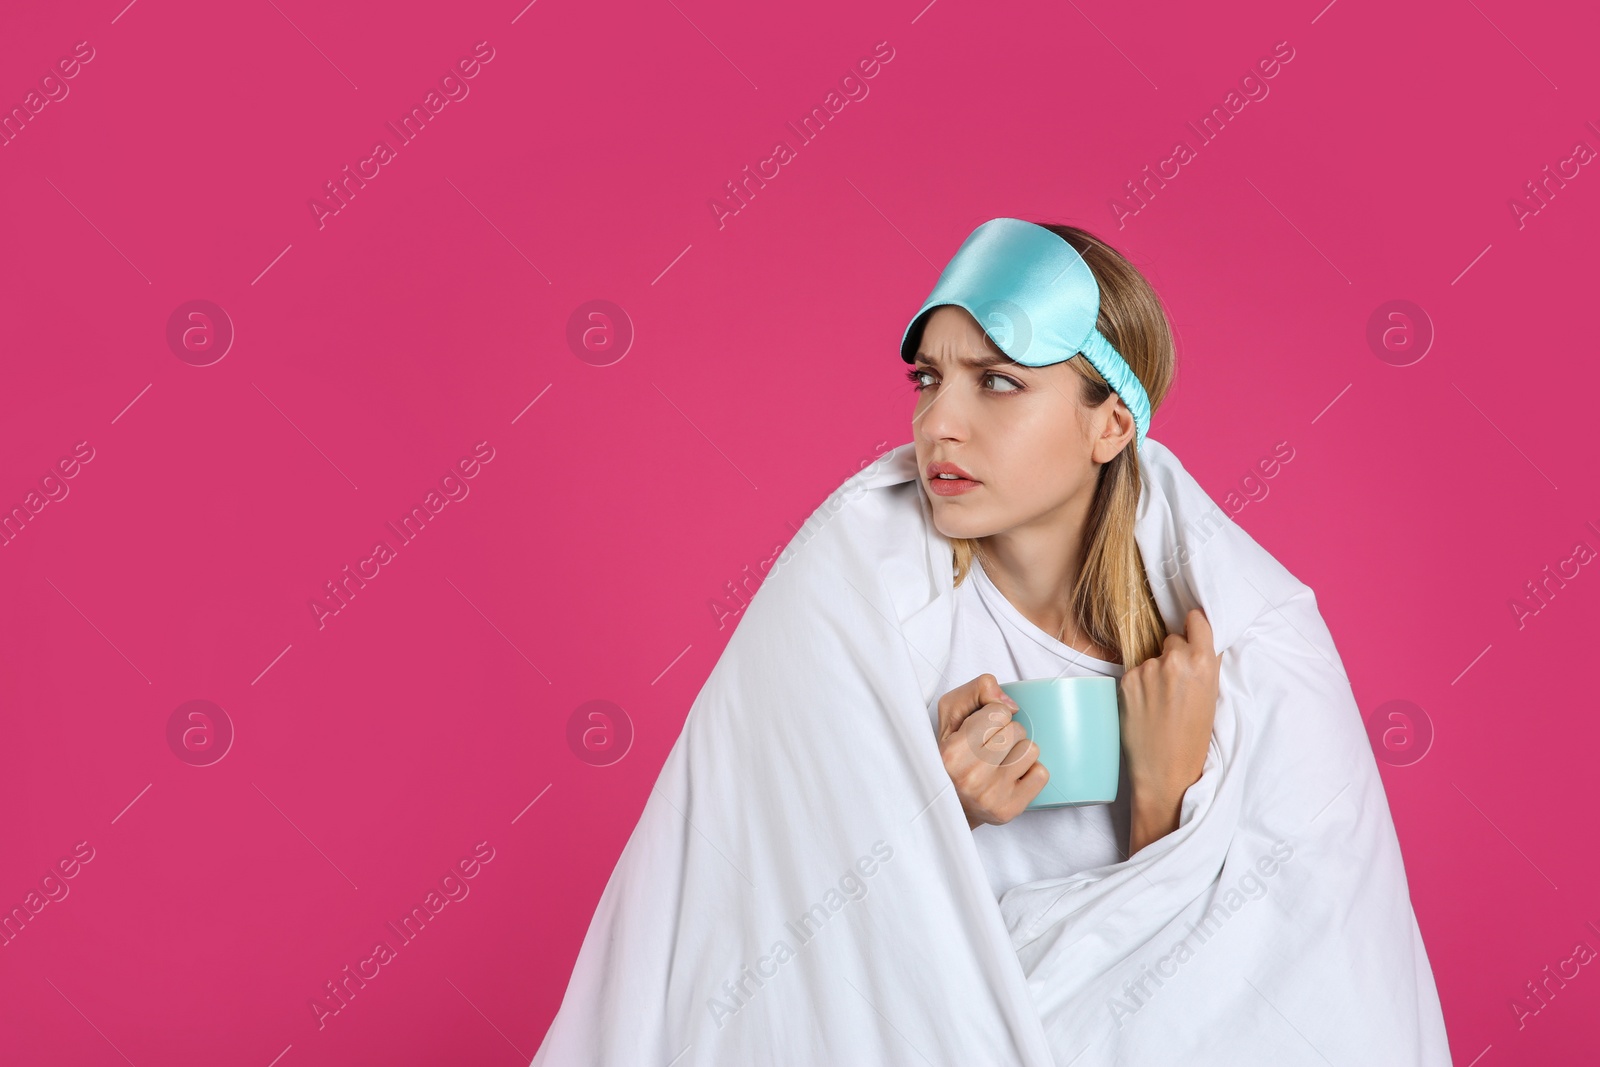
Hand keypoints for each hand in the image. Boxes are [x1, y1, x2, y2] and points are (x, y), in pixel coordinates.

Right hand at [935, 674, 1047, 828]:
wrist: (949, 803)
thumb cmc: (951, 754)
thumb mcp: (951, 714)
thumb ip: (976, 691)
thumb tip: (1011, 704)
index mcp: (953, 752)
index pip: (998, 712)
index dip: (993, 715)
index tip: (981, 728)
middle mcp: (971, 776)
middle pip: (1016, 730)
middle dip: (1007, 732)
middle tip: (989, 746)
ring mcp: (992, 796)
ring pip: (1031, 749)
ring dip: (1019, 751)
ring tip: (1000, 761)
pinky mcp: (1010, 809)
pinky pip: (1041, 774)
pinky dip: (1030, 771)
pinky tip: (1012, 776)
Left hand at [1119, 608, 1220, 851]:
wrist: (1166, 771)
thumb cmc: (1194, 739)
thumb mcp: (1211, 697)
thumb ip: (1204, 665)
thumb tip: (1199, 640)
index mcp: (1203, 662)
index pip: (1196, 620)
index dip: (1193, 626)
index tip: (1191, 630)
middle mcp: (1174, 659)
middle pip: (1172, 640)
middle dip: (1174, 655)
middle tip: (1176, 685)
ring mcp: (1146, 669)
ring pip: (1151, 658)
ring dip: (1154, 672)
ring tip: (1160, 703)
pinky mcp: (1126, 680)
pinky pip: (1134, 673)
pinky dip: (1139, 685)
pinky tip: (1145, 707)